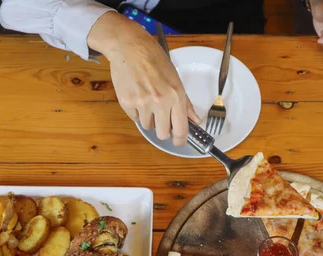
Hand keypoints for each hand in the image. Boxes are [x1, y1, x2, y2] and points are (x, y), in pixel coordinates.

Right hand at [87, 12, 198, 145]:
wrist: (130, 47)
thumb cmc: (155, 60)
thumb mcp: (176, 79)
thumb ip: (186, 103)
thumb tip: (196, 120)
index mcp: (176, 96)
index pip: (181, 129)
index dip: (180, 140)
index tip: (178, 141)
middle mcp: (160, 102)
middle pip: (163, 134)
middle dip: (163, 130)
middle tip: (162, 120)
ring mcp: (142, 103)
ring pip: (148, 127)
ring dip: (149, 119)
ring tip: (148, 101)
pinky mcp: (127, 103)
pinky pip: (135, 118)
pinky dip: (137, 112)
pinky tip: (138, 96)